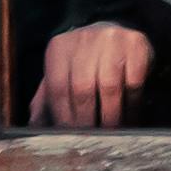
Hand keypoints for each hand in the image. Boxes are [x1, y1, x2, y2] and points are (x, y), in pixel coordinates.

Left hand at [30, 20, 156, 130]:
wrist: (114, 30)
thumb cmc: (84, 61)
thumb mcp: (61, 73)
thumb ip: (46, 99)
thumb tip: (35, 127)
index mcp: (59, 48)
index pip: (58, 87)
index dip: (64, 116)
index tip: (70, 135)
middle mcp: (83, 39)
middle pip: (82, 88)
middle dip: (87, 119)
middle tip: (91, 139)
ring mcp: (111, 40)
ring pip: (109, 87)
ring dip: (111, 116)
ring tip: (111, 132)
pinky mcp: (136, 44)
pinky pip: (134, 82)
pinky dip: (132, 105)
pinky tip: (130, 117)